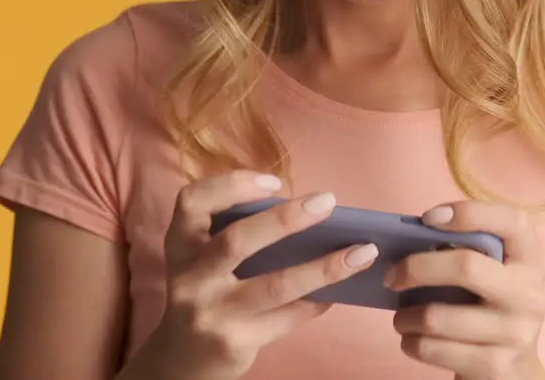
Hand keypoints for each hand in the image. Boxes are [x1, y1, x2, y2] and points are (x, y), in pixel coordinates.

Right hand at [126, 171, 378, 379]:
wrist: (181, 362)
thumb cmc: (205, 293)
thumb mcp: (202, 260)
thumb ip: (236, 233)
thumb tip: (309, 210)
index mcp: (181, 245)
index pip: (193, 201)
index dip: (232, 185)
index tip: (275, 183)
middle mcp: (190, 278)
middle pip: (236, 240)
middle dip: (285, 220)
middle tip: (327, 202)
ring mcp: (211, 313)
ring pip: (275, 285)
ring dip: (324, 267)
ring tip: (363, 252)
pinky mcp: (234, 343)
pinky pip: (287, 317)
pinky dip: (317, 301)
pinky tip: (339, 291)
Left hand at [384, 201, 544, 379]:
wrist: (514, 369)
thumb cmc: (490, 306)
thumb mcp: (493, 272)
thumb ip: (469, 248)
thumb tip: (411, 237)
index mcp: (532, 259)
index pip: (511, 221)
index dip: (468, 213)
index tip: (428, 218)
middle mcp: (530, 294)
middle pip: (466, 267)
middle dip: (416, 268)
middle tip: (392, 277)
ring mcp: (516, 333)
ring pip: (437, 316)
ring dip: (405, 316)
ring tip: (401, 316)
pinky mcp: (495, 366)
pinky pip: (433, 348)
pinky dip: (411, 342)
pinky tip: (412, 339)